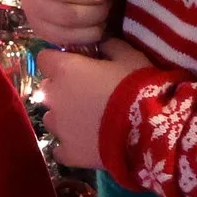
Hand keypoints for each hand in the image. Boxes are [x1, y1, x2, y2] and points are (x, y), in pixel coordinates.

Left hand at [38, 40, 151, 168]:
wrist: (151, 130)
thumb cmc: (139, 87)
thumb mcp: (130, 57)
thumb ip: (110, 46)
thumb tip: (102, 44)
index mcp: (65, 69)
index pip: (45, 59)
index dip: (59, 62)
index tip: (76, 66)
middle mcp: (54, 97)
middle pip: (48, 89)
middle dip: (62, 90)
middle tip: (87, 95)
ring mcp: (59, 127)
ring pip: (51, 119)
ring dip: (64, 118)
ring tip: (88, 123)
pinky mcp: (69, 152)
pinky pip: (60, 150)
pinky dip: (69, 147)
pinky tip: (86, 146)